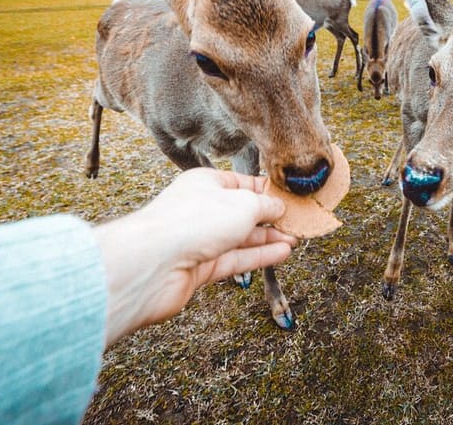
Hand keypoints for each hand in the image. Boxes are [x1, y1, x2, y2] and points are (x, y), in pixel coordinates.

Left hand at [94, 168, 297, 345]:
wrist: (153, 264)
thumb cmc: (191, 222)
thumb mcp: (243, 203)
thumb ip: (265, 205)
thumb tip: (279, 208)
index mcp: (206, 183)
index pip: (243, 184)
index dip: (268, 191)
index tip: (292, 197)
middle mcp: (202, 210)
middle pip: (244, 213)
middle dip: (272, 218)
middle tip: (299, 222)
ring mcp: (201, 240)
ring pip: (242, 238)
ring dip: (270, 239)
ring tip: (296, 239)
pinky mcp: (201, 268)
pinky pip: (237, 259)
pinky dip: (260, 256)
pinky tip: (282, 253)